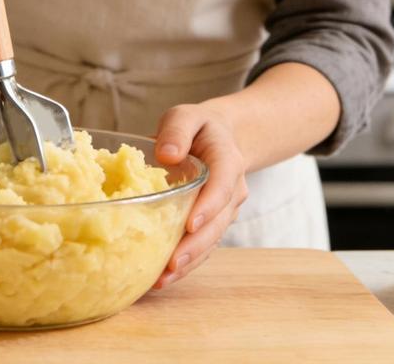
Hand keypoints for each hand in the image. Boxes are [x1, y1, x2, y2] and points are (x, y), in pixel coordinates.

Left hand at [150, 102, 247, 289]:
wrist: (219, 138)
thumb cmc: (198, 127)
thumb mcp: (187, 115)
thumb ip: (178, 129)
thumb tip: (167, 154)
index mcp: (227, 161)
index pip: (222, 186)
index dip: (208, 207)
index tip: (190, 224)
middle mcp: (232, 191)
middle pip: (217, 222)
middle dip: (196, 245)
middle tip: (172, 263)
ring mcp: (225, 211)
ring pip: (211, 240)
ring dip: (189, 261)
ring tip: (162, 279)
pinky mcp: (212, 224)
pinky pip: (203, 246)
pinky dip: (186, 263)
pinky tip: (162, 279)